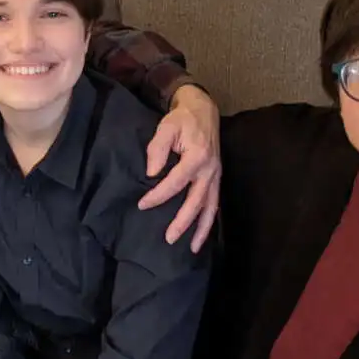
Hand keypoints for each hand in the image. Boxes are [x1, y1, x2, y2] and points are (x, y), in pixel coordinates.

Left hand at [138, 85, 220, 251]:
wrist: (203, 110)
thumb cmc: (182, 119)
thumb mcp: (166, 127)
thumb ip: (157, 149)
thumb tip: (152, 172)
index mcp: (197, 157)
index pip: (175, 182)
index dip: (158, 196)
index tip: (142, 204)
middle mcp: (209, 170)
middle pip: (196, 202)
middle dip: (182, 222)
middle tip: (168, 238)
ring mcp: (215, 176)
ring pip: (210, 208)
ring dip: (202, 229)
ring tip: (192, 248)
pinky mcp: (216, 178)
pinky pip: (214, 203)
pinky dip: (209, 220)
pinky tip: (201, 234)